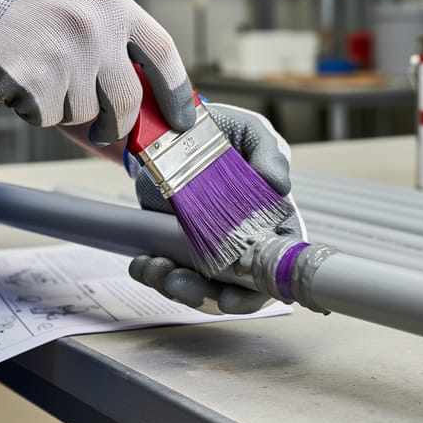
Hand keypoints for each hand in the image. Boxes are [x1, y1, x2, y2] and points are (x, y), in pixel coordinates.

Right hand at [0, 0, 194, 144]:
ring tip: (37, 72)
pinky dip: (34, 109)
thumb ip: (112, 36)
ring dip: (63, 106)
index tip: (181, 118)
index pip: (163, 54)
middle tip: (107, 128)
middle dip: (118, 123)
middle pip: (127, 100)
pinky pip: (49, 117)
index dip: (176, 94)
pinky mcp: (37, 84)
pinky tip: (18, 79)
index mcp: (111, 2)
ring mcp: (67, 57)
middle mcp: (95, 28)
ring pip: (85, 112)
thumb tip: (144, 94)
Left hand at [129, 102, 304, 314]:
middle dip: (207, 295)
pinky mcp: (177, 244)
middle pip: (235, 287)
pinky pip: (169, 270)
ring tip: (155, 269)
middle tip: (181, 284)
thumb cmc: (226, 131)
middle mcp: (244, 241)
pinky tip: (143, 263)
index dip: (259, 290)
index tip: (232, 296)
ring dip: (175, 286)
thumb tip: (279, 184)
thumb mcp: (252, 132)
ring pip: (200, 285)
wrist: (176, 126)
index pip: (276, 266)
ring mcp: (209, 246)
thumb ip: (270, 152)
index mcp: (273, 221)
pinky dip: (154, 272)